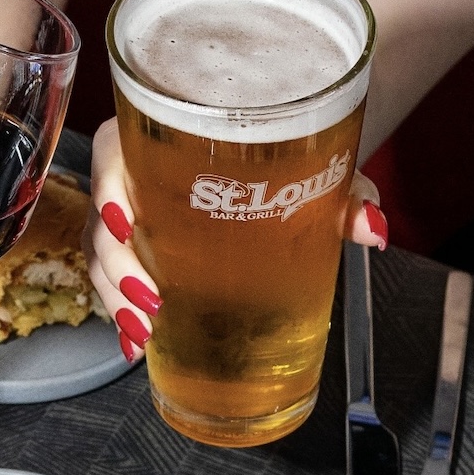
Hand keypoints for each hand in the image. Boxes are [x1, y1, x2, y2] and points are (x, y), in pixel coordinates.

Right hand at [85, 118, 389, 363]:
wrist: (289, 147)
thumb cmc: (288, 145)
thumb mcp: (317, 163)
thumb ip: (343, 191)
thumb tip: (370, 228)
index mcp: (163, 131)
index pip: (112, 150)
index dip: (108, 187)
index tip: (125, 222)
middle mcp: (139, 170)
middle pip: (103, 217)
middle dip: (117, 265)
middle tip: (153, 301)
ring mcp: (137, 213)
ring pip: (102, 254)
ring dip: (116, 298)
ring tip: (144, 332)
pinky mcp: (144, 249)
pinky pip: (116, 279)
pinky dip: (123, 312)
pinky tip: (138, 343)